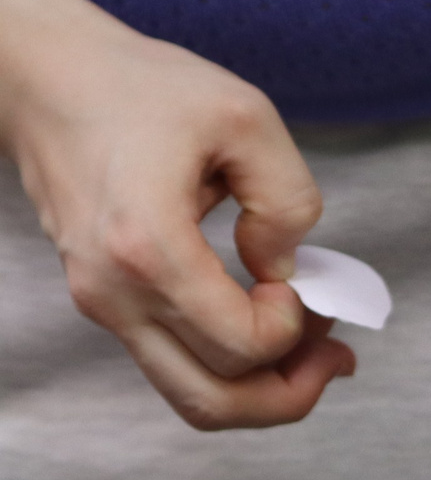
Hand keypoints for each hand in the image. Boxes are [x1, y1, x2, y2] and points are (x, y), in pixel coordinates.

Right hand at [0, 0, 350, 427]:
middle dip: (291, 389)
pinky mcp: (106, 300)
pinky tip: (269, 323)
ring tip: (312, 346)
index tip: (308, 281)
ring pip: (191, 396)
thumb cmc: (138, 89)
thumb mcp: (245, 119)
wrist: (46, 80)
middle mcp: (115, 293)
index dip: (297, 327)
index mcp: (148, 249)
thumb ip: (287, 199)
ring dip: (262, 388)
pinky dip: (229, 362)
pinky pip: (174, 362)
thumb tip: (285, 268)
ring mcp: (104, 304)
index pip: (243, 344)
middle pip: (214, 400)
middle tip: (336, 351)